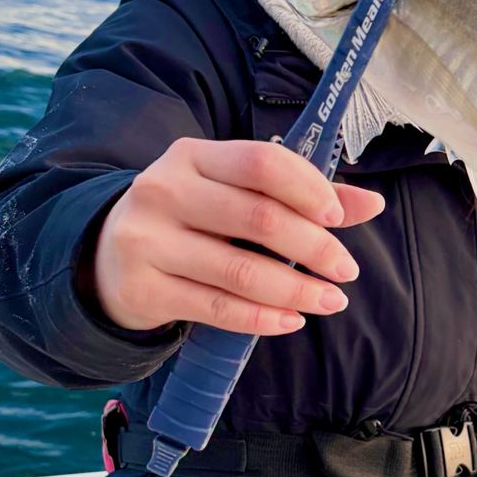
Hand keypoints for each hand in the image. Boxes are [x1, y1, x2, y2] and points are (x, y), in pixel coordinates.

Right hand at [92, 137, 385, 334]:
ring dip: (297, 289)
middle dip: (314, 246)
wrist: (105, 257)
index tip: (339, 217)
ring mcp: (148, 242)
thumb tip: (372, 204)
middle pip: (257, 218)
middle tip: (346, 270)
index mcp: (191, 156)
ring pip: (240, 270)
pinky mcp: (144, 290)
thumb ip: (299, 194)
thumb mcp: (231, 192)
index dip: (308, 188)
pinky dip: (262, 318)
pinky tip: (292, 320)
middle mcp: (164, 191)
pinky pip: (216, 308)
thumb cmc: (189, 218)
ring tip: (331, 300)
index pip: (261, 162)